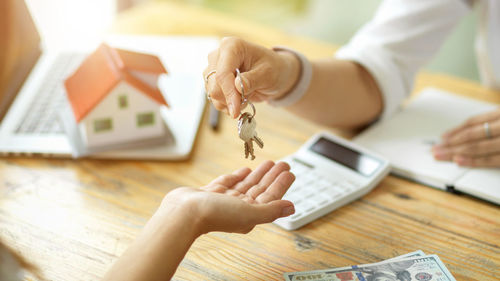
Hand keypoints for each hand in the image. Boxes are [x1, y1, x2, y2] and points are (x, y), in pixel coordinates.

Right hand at [158, 160, 294, 234]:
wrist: (184, 212)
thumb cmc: (215, 214)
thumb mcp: (249, 212)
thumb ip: (271, 210)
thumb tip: (291, 207)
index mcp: (249, 215)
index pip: (270, 197)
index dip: (281, 185)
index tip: (289, 172)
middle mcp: (238, 209)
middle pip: (260, 190)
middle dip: (272, 177)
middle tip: (283, 164)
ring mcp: (224, 200)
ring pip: (246, 185)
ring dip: (259, 174)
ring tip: (269, 163)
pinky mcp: (211, 193)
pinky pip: (229, 182)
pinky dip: (239, 176)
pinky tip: (246, 169)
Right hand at [203, 37, 299, 117]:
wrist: (274, 72)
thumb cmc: (273, 68)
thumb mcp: (268, 74)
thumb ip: (252, 80)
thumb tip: (237, 86)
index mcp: (232, 46)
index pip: (223, 73)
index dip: (228, 93)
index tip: (236, 110)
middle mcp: (218, 54)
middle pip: (214, 85)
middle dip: (229, 99)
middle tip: (245, 103)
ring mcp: (214, 67)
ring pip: (212, 93)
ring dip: (228, 102)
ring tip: (245, 99)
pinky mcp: (213, 80)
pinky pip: (214, 97)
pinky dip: (226, 104)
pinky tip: (238, 101)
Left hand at [433, 108, 499, 166]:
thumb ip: (490, 123)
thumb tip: (463, 133)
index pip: (472, 122)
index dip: (455, 130)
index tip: (442, 137)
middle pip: (469, 135)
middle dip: (449, 143)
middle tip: (435, 149)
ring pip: (475, 147)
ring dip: (454, 152)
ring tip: (441, 155)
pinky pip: (490, 160)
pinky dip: (473, 161)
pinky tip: (458, 161)